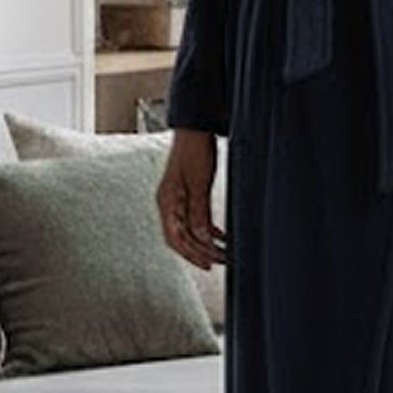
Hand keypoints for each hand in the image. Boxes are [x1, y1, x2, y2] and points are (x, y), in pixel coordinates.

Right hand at [156, 128, 223, 271]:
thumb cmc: (195, 151)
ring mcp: (177, 200)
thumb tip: (202, 239)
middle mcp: (168, 204)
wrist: (196, 128)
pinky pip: (194, 220)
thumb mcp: (199, 183)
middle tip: (222, 262)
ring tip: (225, 253)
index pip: (175, 238)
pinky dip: (207, 230)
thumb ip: (199, 212)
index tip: (209, 265)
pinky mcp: (186, 195)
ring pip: (189, 230)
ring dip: (206, 243)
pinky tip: (221, 237)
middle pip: (181, 238)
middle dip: (201, 252)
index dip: (192, 254)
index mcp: (167, 202)